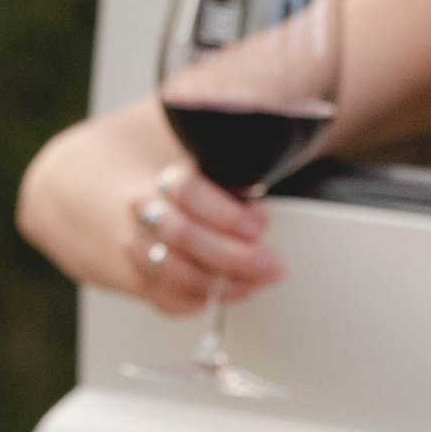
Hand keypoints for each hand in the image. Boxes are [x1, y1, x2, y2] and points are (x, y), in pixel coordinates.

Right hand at [126, 162, 284, 315]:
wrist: (141, 205)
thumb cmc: (196, 189)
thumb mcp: (217, 164)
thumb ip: (244, 159)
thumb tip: (291, 130)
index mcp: (166, 178)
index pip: (188, 191)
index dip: (226, 213)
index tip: (259, 227)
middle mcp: (145, 212)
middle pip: (184, 236)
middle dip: (233, 256)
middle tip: (271, 264)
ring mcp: (138, 246)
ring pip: (173, 270)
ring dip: (220, 283)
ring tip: (255, 282)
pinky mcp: (141, 279)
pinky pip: (165, 298)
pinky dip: (197, 301)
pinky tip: (224, 294)